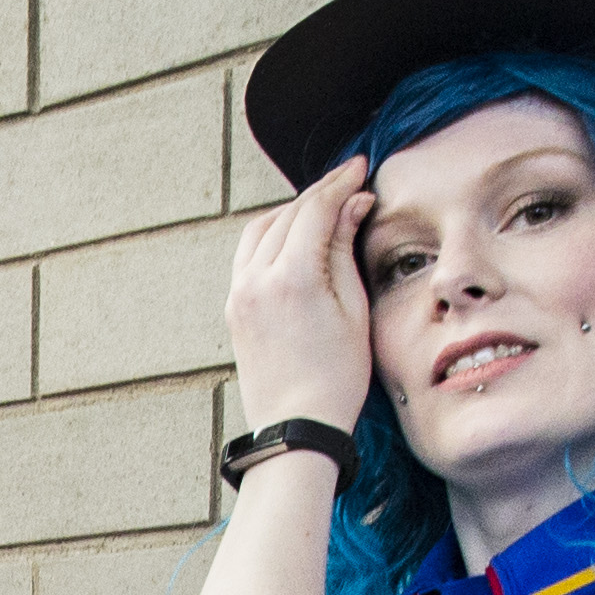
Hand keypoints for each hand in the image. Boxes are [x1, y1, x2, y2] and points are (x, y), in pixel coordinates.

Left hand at [224, 154, 376, 439]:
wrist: (296, 428)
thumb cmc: (335, 379)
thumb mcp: (353, 309)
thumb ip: (344, 249)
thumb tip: (351, 203)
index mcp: (291, 278)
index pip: (315, 209)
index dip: (340, 183)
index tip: (360, 167)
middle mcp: (255, 280)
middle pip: (287, 214)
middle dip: (319, 194)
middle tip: (349, 182)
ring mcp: (238, 294)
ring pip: (261, 229)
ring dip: (291, 211)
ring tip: (323, 207)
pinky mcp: (233, 307)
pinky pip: (248, 254)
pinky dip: (271, 235)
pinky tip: (294, 237)